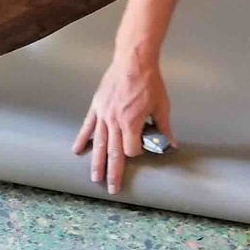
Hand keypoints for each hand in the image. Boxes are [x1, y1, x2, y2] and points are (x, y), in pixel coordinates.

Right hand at [72, 48, 172, 193]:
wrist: (134, 60)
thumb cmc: (149, 82)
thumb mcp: (162, 106)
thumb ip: (164, 128)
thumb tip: (171, 144)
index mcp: (131, 123)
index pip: (131, 150)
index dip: (137, 153)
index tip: (141, 150)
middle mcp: (115, 122)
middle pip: (113, 153)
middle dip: (112, 173)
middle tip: (111, 189)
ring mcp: (104, 115)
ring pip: (98, 144)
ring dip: (96, 162)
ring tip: (95, 177)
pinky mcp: (97, 106)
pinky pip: (88, 126)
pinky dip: (82, 139)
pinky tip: (77, 150)